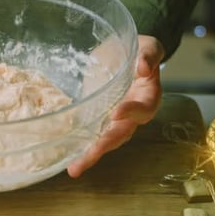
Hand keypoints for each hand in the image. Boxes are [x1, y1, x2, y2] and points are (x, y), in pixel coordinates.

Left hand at [67, 35, 164, 177]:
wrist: (126, 53)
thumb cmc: (141, 51)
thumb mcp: (149, 47)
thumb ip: (148, 55)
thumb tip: (143, 67)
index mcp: (148, 98)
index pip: (142, 109)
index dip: (130, 112)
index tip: (115, 113)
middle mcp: (133, 115)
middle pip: (120, 134)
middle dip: (103, 147)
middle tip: (86, 158)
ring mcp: (114, 119)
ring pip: (105, 140)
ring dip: (90, 154)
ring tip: (74, 168)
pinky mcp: (99, 116)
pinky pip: (91, 132)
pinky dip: (80, 144)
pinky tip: (65, 154)